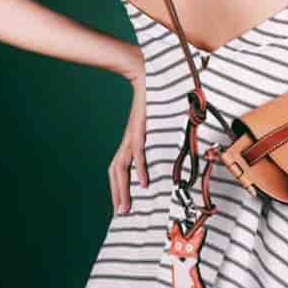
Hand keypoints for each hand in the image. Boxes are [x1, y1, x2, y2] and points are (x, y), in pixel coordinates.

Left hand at [108, 64, 148, 214]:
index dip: (117, 187)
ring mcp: (133, 134)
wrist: (146, 73)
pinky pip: (139, 152)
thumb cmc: (153, 97)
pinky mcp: (140, 128)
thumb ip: (158, 135)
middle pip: (116, 171)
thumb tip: (171, 147)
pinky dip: (141, 168)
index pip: (118, 167)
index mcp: (130, 139)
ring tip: (126, 207)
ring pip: (123, 166)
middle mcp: (128, 139)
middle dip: (117, 193)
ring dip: (123, 189)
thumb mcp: (154, 122)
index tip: (121, 205)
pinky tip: (144, 183)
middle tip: (121, 214)